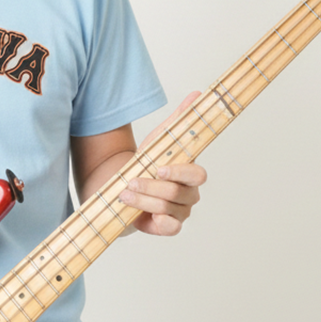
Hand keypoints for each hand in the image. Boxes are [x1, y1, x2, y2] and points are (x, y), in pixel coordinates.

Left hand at [117, 91, 206, 236]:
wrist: (121, 189)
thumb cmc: (144, 164)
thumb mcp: (159, 140)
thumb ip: (179, 119)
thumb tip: (197, 94)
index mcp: (188, 173)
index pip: (198, 175)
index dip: (180, 172)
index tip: (158, 168)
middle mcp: (188, 194)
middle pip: (178, 193)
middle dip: (151, 187)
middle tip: (130, 182)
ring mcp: (180, 212)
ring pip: (167, 208)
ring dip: (142, 200)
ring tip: (123, 194)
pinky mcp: (166, 227)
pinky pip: (170, 228)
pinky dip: (154, 221)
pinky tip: (138, 216)